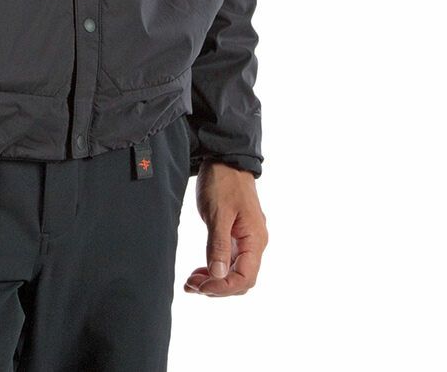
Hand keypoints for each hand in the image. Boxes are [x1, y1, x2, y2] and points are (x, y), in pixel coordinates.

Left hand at [183, 161, 267, 296]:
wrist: (225, 159)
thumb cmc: (224, 182)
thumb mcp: (218, 213)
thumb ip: (219, 245)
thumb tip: (218, 275)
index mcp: (255, 239)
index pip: (245, 278)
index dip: (223, 287)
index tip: (201, 286)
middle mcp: (254, 243)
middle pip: (241, 279)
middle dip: (217, 287)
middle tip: (191, 285)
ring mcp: (245, 239)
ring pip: (234, 271)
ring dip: (214, 280)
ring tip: (191, 281)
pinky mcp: (235, 234)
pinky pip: (228, 260)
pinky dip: (214, 268)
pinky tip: (199, 270)